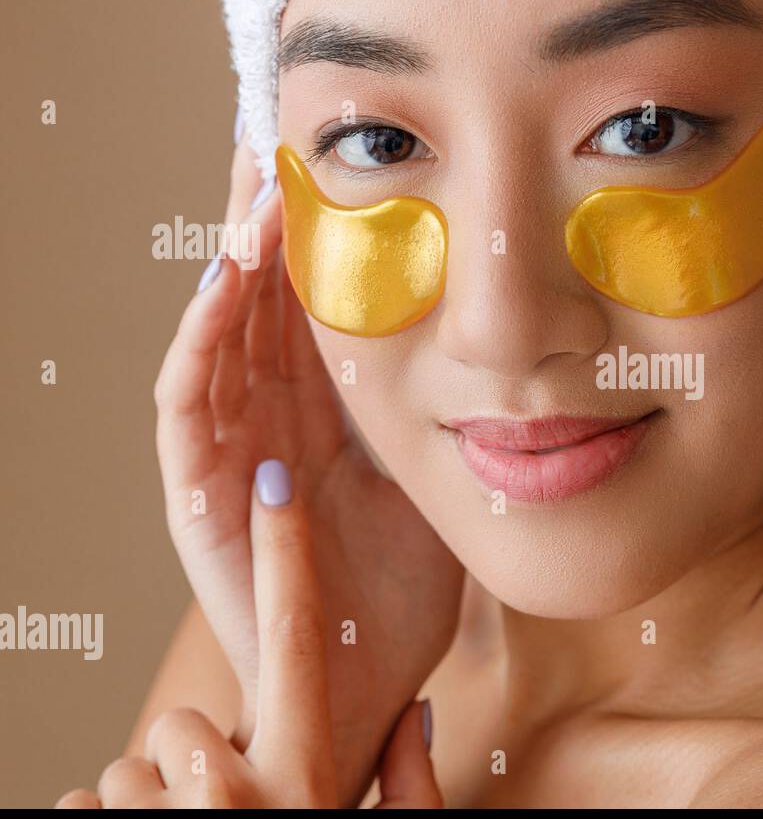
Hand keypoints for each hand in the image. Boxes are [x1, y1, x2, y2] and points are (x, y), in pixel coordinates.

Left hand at [55, 467, 442, 809]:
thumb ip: (411, 789)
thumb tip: (419, 718)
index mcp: (305, 778)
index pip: (296, 639)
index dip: (288, 552)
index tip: (274, 477)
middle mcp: (233, 792)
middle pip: (179, 722)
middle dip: (185, 763)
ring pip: (124, 771)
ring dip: (141, 811)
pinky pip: (82, 804)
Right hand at [151, 137, 462, 804]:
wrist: (356, 682)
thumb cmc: (400, 585)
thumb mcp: (439, 476)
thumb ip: (452, 409)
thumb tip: (518, 336)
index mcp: (325, 410)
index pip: (314, 301)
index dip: (321, 231)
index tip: (341, 157)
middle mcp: (271, 416)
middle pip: (260, 299)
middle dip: (268, 219)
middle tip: (283, 136)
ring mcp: (230, 451)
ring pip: (220, 334)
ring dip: (234, 260)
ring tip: (257, 189)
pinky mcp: (201, 496)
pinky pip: (189, 407)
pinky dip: (201, 342)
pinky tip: (222, 283)